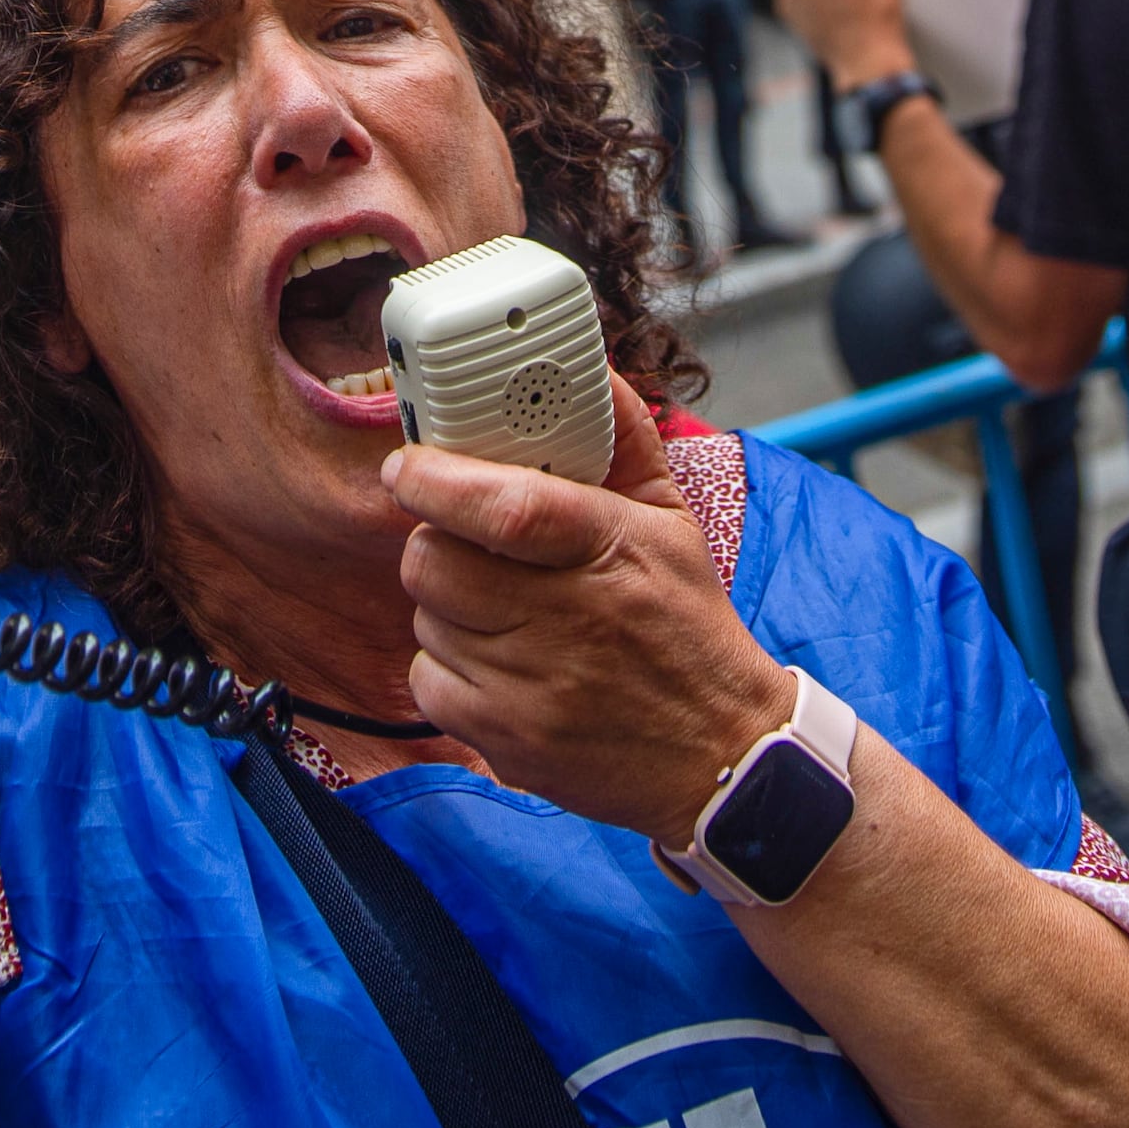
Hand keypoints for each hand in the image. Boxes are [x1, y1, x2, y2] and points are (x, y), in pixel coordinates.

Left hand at [384, 377, 791, 838]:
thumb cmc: (688, 629)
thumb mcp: (672, 524)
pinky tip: (498, 664)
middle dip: (436, 542)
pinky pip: (429, 681)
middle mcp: (568, 619)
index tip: (408, 465)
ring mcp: (532, 687)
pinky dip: (449, 667)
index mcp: (609, 550)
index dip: (438, 479)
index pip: (505, 506)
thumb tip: (587, 371)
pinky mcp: (508, 739)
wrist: (720, 756)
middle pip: (435, 561)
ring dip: (448, 605)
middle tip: (467, 544)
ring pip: (428, 618)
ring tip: (501, 608)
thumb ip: (624, 440)